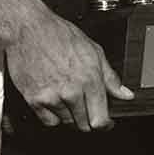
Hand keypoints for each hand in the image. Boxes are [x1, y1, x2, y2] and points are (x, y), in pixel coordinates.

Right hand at [5, 6, 133, 130]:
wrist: (27, 29)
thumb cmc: (58, 34)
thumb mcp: (93, 50)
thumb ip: (110, 77)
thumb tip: (125, 94)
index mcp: (89, 79)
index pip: (100, 119)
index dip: (105, 124)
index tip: (106, 122)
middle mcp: (71, 91)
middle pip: (84, 125)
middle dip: (88, 118)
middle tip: (86, 104)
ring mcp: (51, 97)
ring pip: (67, 122)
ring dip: (71, 114)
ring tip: (67, 93)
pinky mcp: (34, 100)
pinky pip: (49, 121)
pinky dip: (53, 114)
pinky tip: (54, 98)